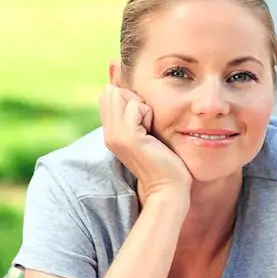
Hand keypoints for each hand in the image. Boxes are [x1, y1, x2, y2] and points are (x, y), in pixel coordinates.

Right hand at [99, 85, 191, 205]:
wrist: (167, 186)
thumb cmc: (164, 160)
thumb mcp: (146, 134)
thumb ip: (136, 116)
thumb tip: (136, 95)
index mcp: (110, 131)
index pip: (109, 94)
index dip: (130, 99)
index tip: (144, 121)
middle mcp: (107, 132)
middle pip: (113, 91)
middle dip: (134, 100)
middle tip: (147, 124)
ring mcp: (115, 135)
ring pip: (122, 95)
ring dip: (142, 106)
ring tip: (149, 129)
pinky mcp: (127, 137)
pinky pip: (136, 106)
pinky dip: (148, 113)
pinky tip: (153, 134)